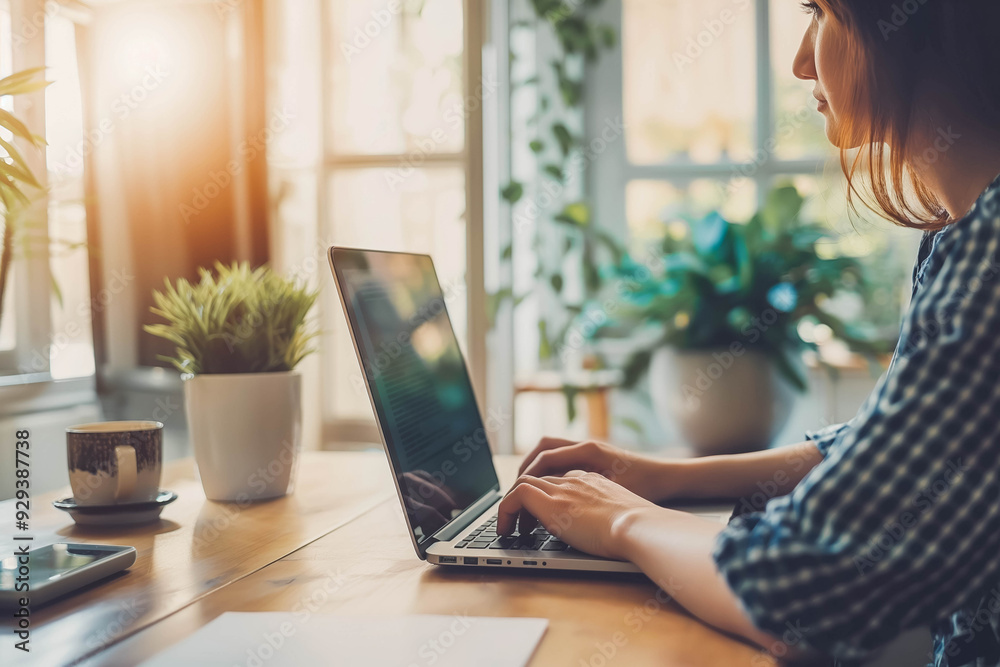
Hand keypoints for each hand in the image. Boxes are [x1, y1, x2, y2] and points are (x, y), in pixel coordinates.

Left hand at [497, 470, 656, 559]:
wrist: (638, 525)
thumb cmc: (639, 529)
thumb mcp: (625, 518)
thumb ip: (613, 518)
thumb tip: (612, 536)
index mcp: (596, 482)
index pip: (564, 480)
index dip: (551, 496)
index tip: (548, 515)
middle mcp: (577, 479)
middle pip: (541, 480)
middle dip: (528, 500)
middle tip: (525, 524)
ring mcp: (563, 488)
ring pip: (525, 482)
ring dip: (513, 504)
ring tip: (510, 527)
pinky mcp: (549, 502)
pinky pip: (516, 496)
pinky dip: (505, 510)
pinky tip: (505, 530)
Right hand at [518, 437, 672, 501]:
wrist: (669, 477)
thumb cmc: (646, 484)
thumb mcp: (611, 490)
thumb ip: (579, 491)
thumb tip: (551, 498)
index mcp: (587, 450)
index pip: (545, 458)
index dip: (526, 477)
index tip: (515, 495)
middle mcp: (586, 446)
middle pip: (543, 449)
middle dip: (525, 469)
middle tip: (514, 491)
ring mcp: (590, 451)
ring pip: (553, 453)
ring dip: (537, 470)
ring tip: (528, 492)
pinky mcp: (595, 460)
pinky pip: (565, 461)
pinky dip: (552, 473)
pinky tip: (553, 494)